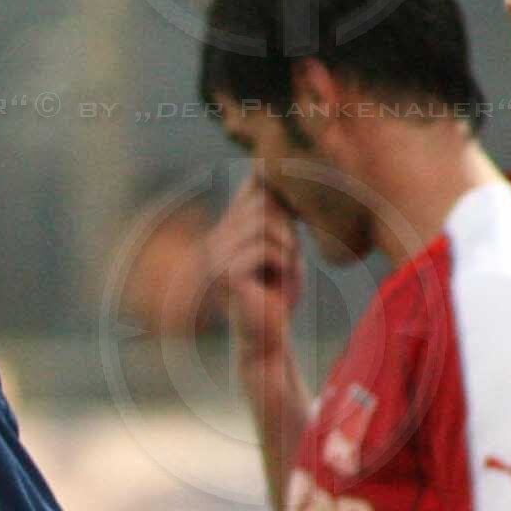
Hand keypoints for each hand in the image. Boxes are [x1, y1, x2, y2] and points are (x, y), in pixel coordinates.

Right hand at [209, 174, 301, 355]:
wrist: (268, 338)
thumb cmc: (278, 295)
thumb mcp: (281, 247)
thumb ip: (276, 215)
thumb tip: (270, 172)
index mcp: (226, 231)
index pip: (252, 187)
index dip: (275, 188)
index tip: (295, 213)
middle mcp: (215, 240)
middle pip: (261, 203)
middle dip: (287, 228)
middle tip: (289, 259)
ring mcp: (216, 256)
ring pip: (264, 222)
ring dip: (286, 247)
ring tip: (285, 269)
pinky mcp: (226, 273)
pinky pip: (265, 247)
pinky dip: (283, 263)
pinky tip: (279, 281)